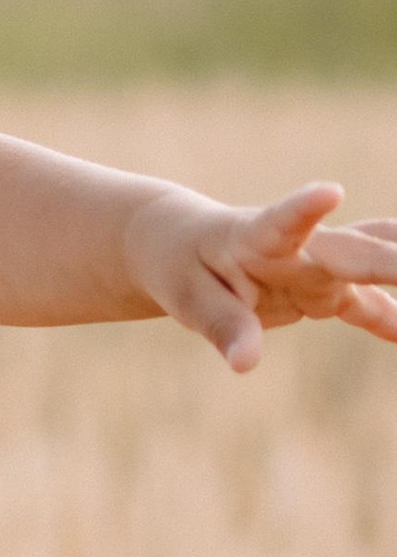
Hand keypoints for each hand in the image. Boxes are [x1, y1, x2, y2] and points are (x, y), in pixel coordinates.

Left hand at [128, 182, 396, 372]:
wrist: (184, 242)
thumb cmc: (179, 266)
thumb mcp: (187, 298)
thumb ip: (222, 328)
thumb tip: (246, 365)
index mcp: (257, 238)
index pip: (284, 222)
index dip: (306, 209)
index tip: (330, 191)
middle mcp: (304, 247)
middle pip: (359, 250)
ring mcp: (323, 265)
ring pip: (381, 262)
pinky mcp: (330, 288)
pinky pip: (374, 305)